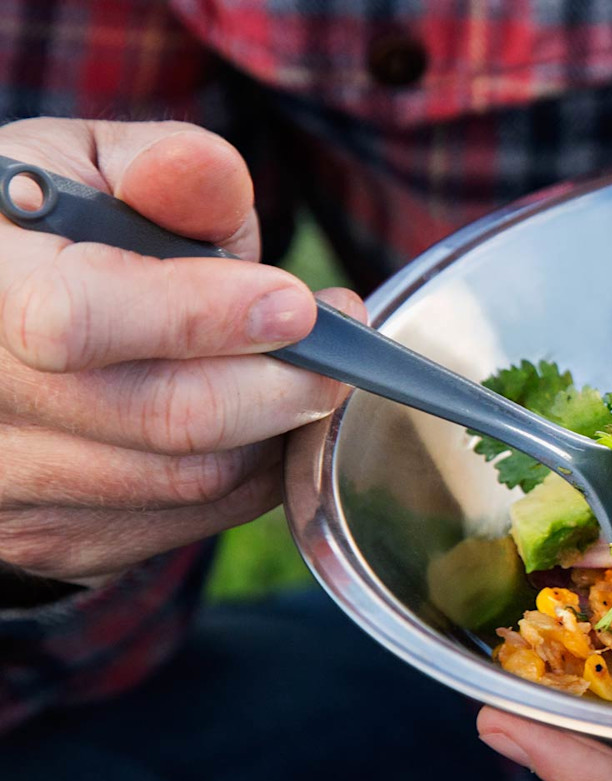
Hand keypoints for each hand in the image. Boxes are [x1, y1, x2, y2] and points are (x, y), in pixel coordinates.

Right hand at [0, 118, 362, 584]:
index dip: (204, 316)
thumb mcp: (92, 169)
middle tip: (338, 341)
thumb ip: (162, 172)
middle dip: (284, 384)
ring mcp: (10, 485)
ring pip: (195, 482)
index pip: (80, 321)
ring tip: (300, 369)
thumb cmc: (52, 232)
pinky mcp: (55, 541)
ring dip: (277, 431)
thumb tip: (208, 172)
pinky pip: (192, 523)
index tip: (297, 304)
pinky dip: (249, 473)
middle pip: (168, 422)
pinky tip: (257, 420)